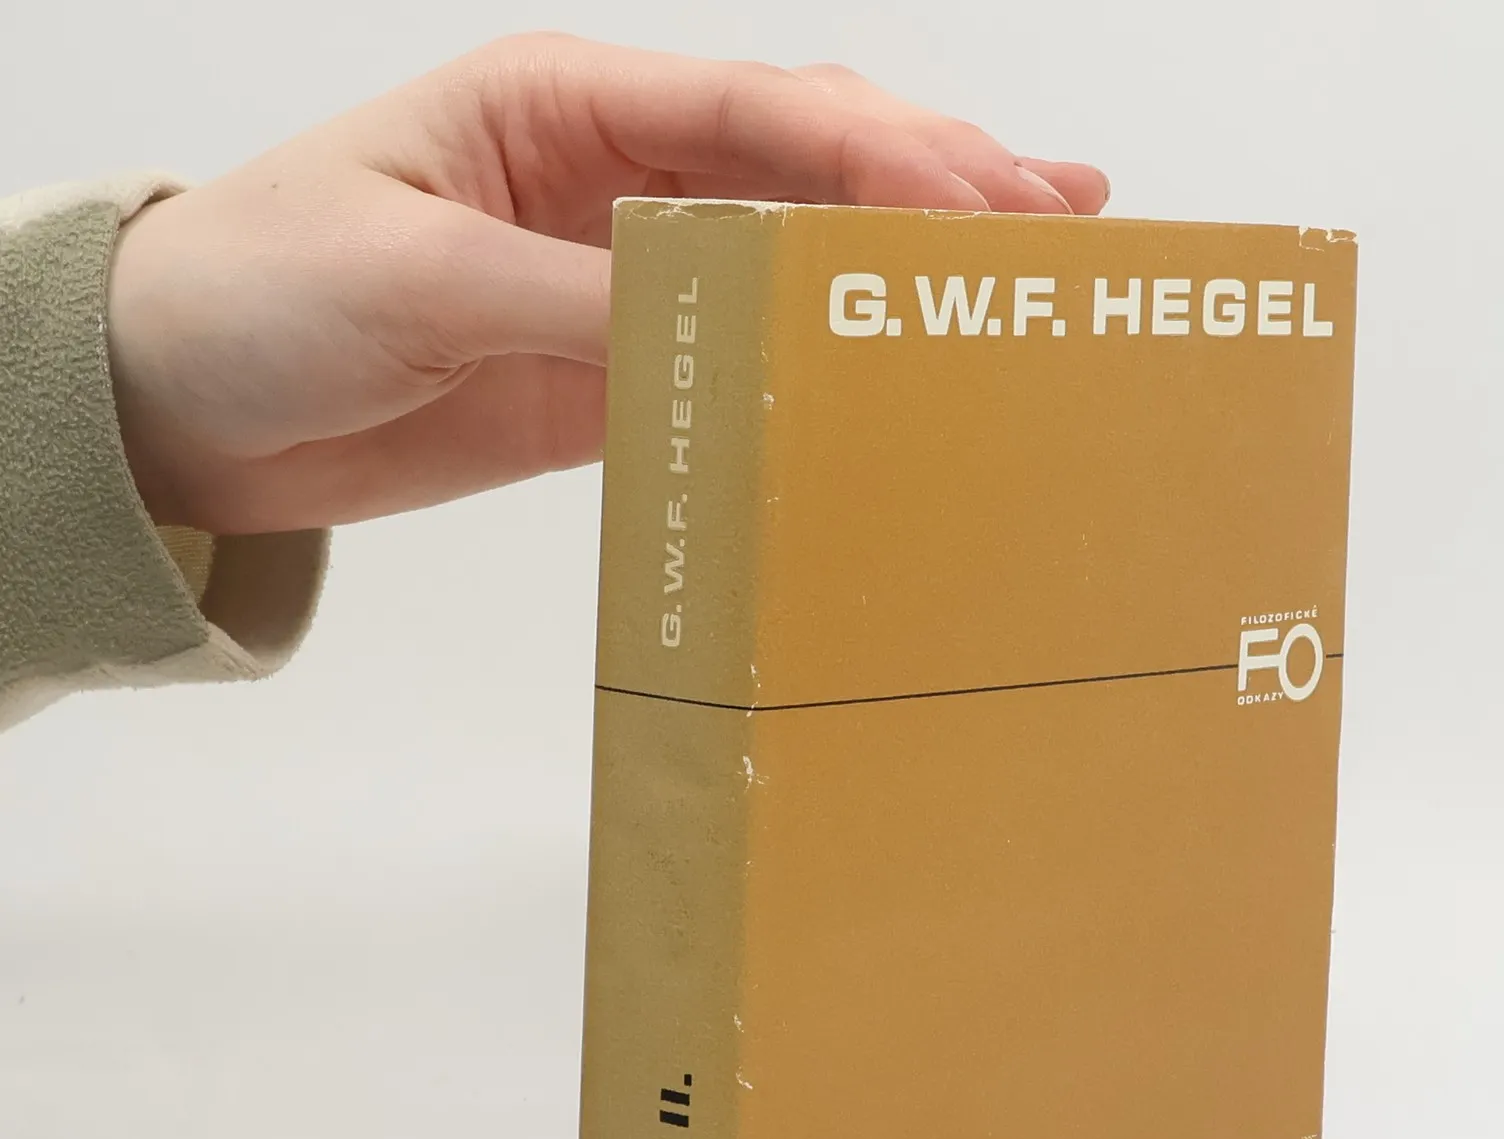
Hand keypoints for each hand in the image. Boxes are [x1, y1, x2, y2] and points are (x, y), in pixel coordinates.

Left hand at [105, 37, 1108, 535]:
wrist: (181, 404)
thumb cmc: (259, 290)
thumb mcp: (418, 278)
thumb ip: (581, 295)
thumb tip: (726, 323)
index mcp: (564, 104)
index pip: (760, 114)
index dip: (882, 155)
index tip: (984, 205)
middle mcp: (611, 176)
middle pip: (806, 163)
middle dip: (934, 182)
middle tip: (1057, 219)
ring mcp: (620, 276)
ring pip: (792, 257)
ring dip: (899, 265)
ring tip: (1023, 265)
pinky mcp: (608, 372)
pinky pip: (739, 359)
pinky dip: (822, 362)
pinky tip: (895, 369)